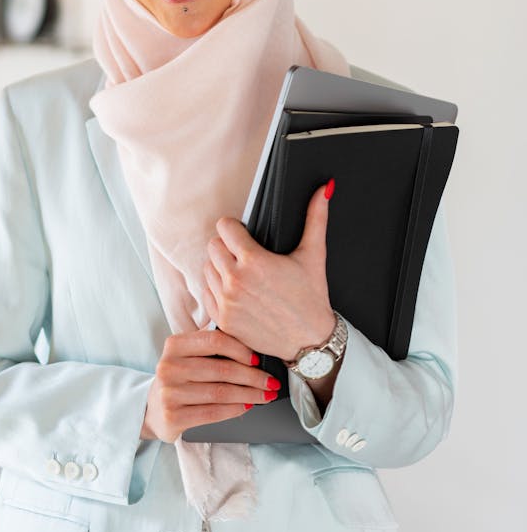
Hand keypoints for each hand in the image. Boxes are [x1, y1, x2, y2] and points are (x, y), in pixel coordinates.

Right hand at [140, 327, 281, 442]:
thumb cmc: (179, 377)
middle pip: (221, 369)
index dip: (240, 349)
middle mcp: (168, 367)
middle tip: (271, 382)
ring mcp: (169, 393)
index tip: (258, 358)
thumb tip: (248, 342)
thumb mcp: (187, 355)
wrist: (151, 409)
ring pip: (220, 392)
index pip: (214, 340)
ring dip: (249, 394)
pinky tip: (247, 406)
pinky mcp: (173, 416)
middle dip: (253, 377)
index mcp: (174, 345)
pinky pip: (212, 412)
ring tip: (265, 396)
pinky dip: (235, 410)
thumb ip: (209, 343)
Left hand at [202, 183, 335, 361]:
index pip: (224, 227)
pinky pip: (206, 293)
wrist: (309, 342)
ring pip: (207, 268)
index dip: (235, 227)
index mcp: (254, 261)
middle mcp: (236, 280)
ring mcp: (227, 302)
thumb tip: (324, 189)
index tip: (243, 234)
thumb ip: (316, 217)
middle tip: (244, 255)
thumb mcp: (314, 255)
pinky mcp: (223, 320)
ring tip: (241, 273)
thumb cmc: (312, 299)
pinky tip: (235, 292)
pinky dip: (217, 290)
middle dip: (227, 246)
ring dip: (220, 268)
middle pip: (213, 245)